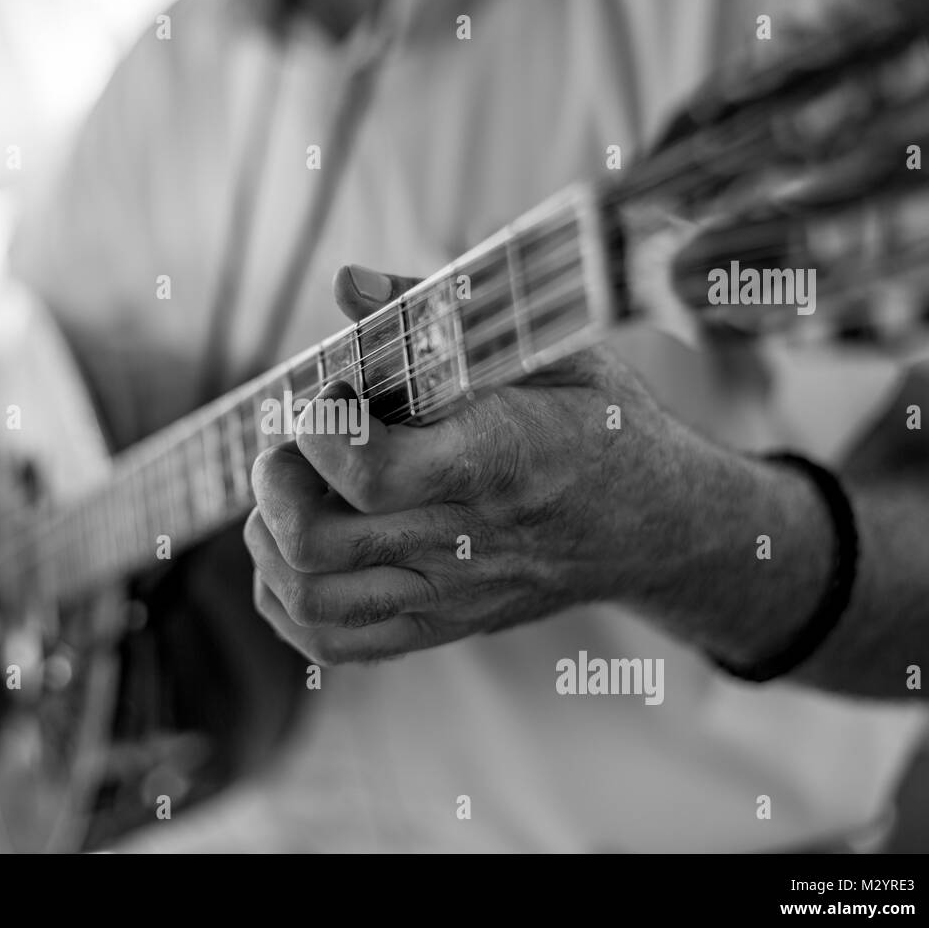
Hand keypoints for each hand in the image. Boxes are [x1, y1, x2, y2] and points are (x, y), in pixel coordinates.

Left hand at [244, 265, 818, 665]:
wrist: (659, 526)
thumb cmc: (599, 421)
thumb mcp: (546, 346)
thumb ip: (442, 313)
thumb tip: (345, 283)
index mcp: (498, 460)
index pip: (370, 474)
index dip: (319, 428)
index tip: (330, 390)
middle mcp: (466, 542)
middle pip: (317, 540)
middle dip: (276, 476)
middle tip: (292, 440)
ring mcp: (449, 596)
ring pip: (309, 598)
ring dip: (268, 539)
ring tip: (288, 491)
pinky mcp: (439, 627)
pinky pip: (332, 644)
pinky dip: (285, 601)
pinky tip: (293, 550)